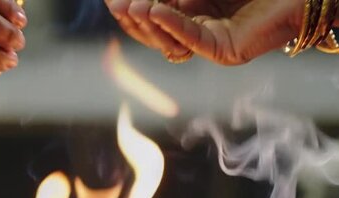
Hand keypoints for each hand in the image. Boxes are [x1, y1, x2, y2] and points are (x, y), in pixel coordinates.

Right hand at [105, 0, 302, 64]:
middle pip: (155, 30)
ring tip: (131, 4)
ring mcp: (211, 44)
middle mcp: (199, 31)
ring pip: (169, 39)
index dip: (132, 8)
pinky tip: (153, 8)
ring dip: (147, 22)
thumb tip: (146, 0)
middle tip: (113, 2)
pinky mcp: (224, 51)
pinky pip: (191, 39)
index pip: (154, 15)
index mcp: (194, 12)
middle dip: (133, 16)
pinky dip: (171, 24)